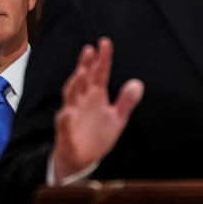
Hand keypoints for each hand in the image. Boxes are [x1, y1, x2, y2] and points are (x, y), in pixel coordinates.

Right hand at [52, 37, 143, 181]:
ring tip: (82, 73)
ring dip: (75, 85)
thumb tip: (138, 84)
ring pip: (70, 97)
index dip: (102, 59)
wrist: (81, 161)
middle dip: (85, 65)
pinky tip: (68, 113)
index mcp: (95, 97)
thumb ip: (126, 102)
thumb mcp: (117, 119)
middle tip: (89, 50)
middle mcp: (81, 102)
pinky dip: (65, 119)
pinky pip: (64, 125)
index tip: (104, 42)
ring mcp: (72, 115)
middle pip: (82, 80)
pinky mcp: (66, 133)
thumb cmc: (97, 136)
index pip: (99, 74)